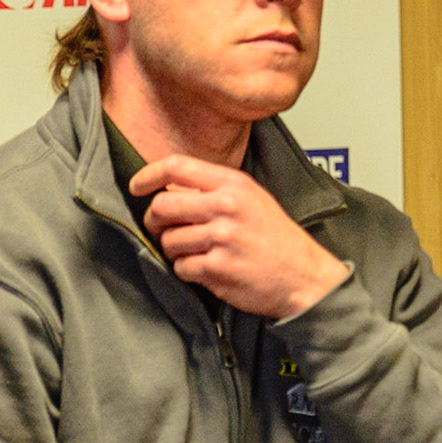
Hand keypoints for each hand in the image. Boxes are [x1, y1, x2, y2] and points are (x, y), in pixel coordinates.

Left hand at [132, 155, 348, 319]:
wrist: (304, 276)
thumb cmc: (278, 239)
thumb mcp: (253, 199)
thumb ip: (214, 190)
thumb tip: (168, 190)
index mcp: (234, 184)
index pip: (176, 167)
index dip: (147, 176)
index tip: (136, 187)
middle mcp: (226, 207)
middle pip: (162, 205)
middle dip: (155, 221)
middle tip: (164, 229)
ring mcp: (221, 238)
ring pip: (168, 240)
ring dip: (176, 250)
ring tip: (199, 253)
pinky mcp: (217, 267)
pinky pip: (181, 267)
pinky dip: (189, 271)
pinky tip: (209, 270)